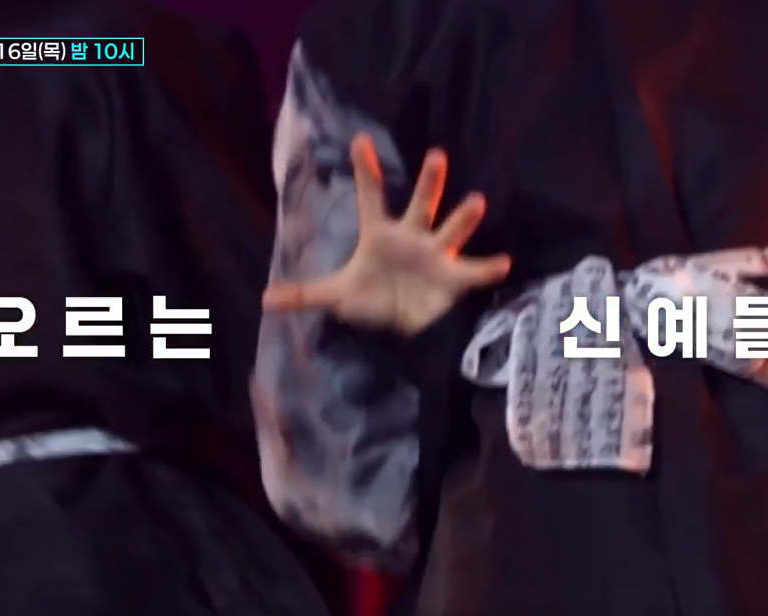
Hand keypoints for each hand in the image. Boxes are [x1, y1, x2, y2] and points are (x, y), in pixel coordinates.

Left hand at [262, 133, 510, 334]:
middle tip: (436, 155)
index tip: (359, 141)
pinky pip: (473, 271)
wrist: (398, 322)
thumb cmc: (371, 296)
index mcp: (381, 234)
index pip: (371, 197)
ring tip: (476, 201)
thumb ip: (303, 294)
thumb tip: (264, 299)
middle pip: (421, 204)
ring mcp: (435, 255)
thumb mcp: (336, 295)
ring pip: (450, 230)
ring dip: (463, 218)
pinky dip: (488, 268)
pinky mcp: (453, 279)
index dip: (365, 171)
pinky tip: (503, 262)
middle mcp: (412, 236)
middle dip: (428, 182)